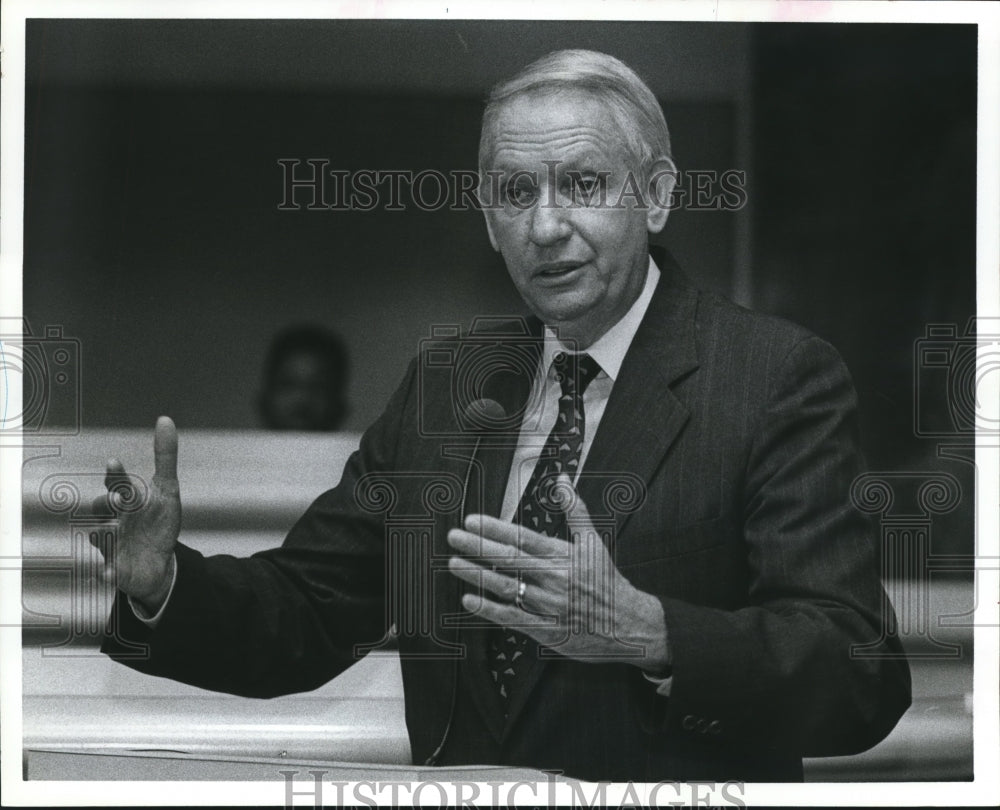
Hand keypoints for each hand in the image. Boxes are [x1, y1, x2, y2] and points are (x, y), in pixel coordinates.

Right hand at [89, 416, 180, 612]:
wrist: (158, 561)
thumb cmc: (157, 521)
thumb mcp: (166, 490)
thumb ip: (165, 456)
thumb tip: (165, 419)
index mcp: (126, 501)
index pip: (118, 484)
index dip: (116, 475)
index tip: (114, 464)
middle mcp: (114, 520)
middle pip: (102, 509)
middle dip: (105, 504)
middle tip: (115, 501)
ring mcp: (112, 544)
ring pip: (100, 537)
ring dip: (102, 534)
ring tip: (109, 531)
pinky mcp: (116, 569)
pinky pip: (107, 572)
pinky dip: (106, 572)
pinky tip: (107, 573)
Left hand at [447, 475, 670, 670]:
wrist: (629, 625)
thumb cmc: (608, 582)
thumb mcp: (594, 542)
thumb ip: (575, 510)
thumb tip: (562, 480)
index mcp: (562, 556)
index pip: (523, 538)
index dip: (495, 528)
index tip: (472, 521)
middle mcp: (553, 578)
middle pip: (509, 559)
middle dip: (478, 547)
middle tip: (454, 536)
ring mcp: (548, 605)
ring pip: (507, 587)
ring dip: (478, 575)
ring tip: (454, 563)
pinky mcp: (545, 629)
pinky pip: (512, 617)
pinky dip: (489, 610)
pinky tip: (469, 600)